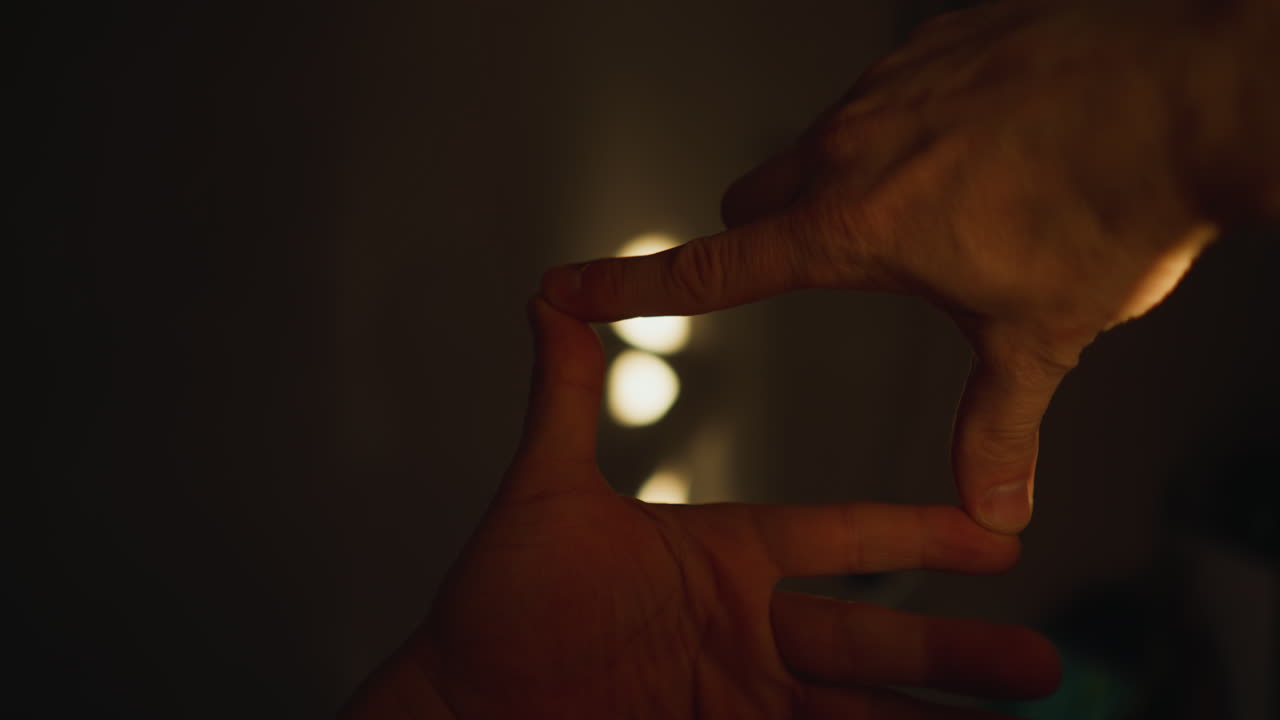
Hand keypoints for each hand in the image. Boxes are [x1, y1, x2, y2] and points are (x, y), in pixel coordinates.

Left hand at [345, 300, 1058, 718]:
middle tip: (1044, 667)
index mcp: (725, 558)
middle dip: (957, 655)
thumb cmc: (498, 604)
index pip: (842, 540)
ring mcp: (739, 699)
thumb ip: (565, 397)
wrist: (461, 707)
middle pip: (873, 640)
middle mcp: (747, 633)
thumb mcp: (545, 492)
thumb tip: (548, 296)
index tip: (994, 538)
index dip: (916, 537)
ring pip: (859, 713)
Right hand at [539, 0, 1238, 533]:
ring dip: (848, 177)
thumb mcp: (1041, 334)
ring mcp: (887, 84)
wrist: (1194, 93)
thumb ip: (999, 425)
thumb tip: (994, 513)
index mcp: (852, 228)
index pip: (711, 266)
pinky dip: (906, 122)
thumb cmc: (1110, 215)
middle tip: (839, 259)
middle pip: (752, 197)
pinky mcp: (931, 42)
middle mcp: (848, 146)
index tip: (565, 289)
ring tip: (950, 197)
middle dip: (768, 233)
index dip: (631, 287)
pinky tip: (986, 137)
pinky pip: (883, 89)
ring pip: (818, 142)